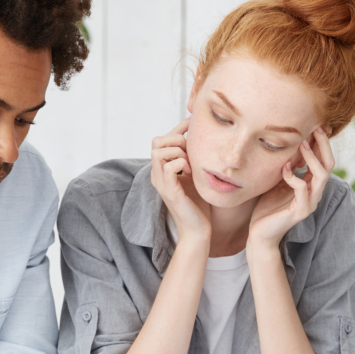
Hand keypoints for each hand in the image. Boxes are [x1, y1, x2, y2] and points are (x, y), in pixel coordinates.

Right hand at [150, 118, 210, 243]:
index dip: (176, 128)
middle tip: (191, 151)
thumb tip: (198, 138)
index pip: (161, 140)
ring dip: (178, 152)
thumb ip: (191, 159)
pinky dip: (181, 164)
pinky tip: (190, 172)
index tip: (192, 123)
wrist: (198, 230)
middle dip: (176, 140)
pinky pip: (169, 167)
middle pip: (156, 142)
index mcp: (161, 170)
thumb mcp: (194, 174)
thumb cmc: (198, 204)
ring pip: (159, 152)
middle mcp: (157, 175)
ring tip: (190, 164)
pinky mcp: (170, 192)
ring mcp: (161, 184)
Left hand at [249, 127, 334, 248]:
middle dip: (323, 145)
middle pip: (329, 165)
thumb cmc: (267, 207)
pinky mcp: (300, 211)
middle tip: (316, 128)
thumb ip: (287, 166)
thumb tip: (288, 145)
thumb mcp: (278, 181)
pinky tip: (284, 168)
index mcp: (311, 185)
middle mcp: (315, 193)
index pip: (324, 160)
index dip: (323, 143)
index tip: (318, 124)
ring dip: (312, 158)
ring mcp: (309, 202)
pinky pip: (303, 189)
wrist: (260, 233)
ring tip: (302, 144)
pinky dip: (294, 176)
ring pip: (321, 175)